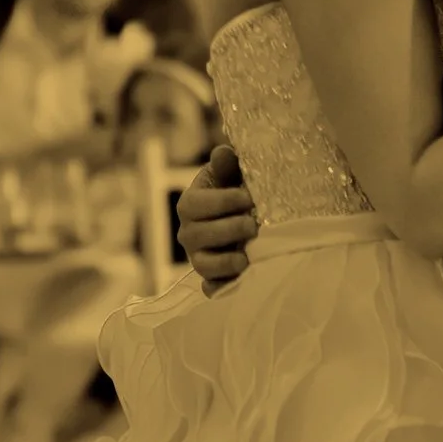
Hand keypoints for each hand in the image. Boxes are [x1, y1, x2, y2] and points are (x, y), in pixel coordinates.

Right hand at [177, 141, 258, 289]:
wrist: (243, 218)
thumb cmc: (235, 191)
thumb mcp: (230, 175)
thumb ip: (227, 164)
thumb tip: (224, 153)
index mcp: (190, 205)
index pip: (196, 204)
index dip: (221, 201)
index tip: (248, 198)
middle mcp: (189, 233)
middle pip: (198, 235)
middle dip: (227, 230)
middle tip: (253, 225)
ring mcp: (198, 258)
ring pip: (203, 265)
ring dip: (225, 263)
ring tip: (247, 258)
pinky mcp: (211, 278)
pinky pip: (211, 288)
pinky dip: (222, 288)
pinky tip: (241, 282)